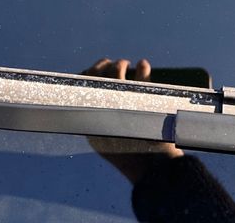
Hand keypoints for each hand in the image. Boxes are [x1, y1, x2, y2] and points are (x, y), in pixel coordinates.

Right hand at [82, 57, 183, 183]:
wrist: (152, 171)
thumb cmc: (130, 155)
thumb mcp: (107, 139)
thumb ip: (101, 118)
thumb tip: (98, 93)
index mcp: (92, 122)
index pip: (82, 89)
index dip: (89, 74)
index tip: (96, 68)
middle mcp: (103, 112)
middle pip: (96, 78)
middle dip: (102, 66)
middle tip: (114, 64)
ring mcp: (122, 107)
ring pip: (115, 74)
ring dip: (120, 65)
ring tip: (126, 64)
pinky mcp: (142, 105)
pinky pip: (141, 79)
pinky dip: (142, 69)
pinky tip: (143, 65)